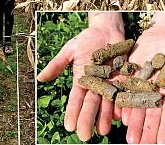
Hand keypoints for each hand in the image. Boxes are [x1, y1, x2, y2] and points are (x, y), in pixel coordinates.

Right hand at [37, 13, 124, 140]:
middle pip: (91, 104)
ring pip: (107, 103)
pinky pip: (124, 93)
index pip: (76, 99)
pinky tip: (121, 117)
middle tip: (85, 136)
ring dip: (105, 117)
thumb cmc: (87, 39)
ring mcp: (111, 83)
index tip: (69, 126)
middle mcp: (96, 85)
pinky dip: (123, 105)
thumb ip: (57, 65)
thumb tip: (39, 78)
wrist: (108, 30)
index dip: (72, 113)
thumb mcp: (70, 50)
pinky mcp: (125, 79)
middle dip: (88, 120)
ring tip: (103, 131)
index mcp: (82, 80)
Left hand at [121, 26, 164, 143]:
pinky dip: (122, 105)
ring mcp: (140, 86)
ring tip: (130, 138)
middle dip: (146, 130)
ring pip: (136, 107)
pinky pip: (124, 93)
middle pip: (150, 114)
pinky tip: (120, 117)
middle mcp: (154, 92)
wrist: (157, 36)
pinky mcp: (128, 77)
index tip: (164, 144)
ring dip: (133, 123)